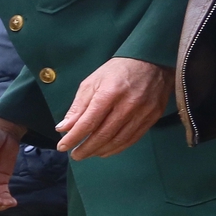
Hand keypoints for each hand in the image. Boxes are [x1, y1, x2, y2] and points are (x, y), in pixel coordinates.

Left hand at [56, 57, 171, 158]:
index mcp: (109, 94)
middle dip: (86, 148)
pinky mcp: (153, 116)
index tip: (62, 147)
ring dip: (100, 151)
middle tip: (75, 155)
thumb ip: (78, 107)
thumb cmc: (117, 71)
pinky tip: (105, 150)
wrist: (153, 61)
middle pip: (103, 135)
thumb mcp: (92, 83)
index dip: (74, 138)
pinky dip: (117, 148)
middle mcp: (127, 105)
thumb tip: (63, 128)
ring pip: (118, 140)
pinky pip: (133, 138)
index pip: (88, 123)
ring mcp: (143, 112)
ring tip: (88, 154)